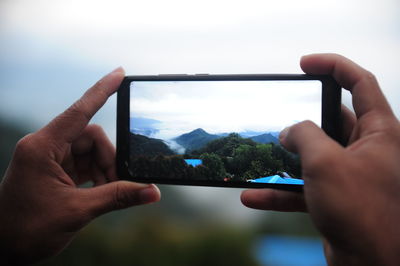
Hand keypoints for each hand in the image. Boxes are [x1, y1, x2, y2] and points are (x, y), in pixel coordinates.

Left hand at [0, 68, 160, 264]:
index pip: (79, 112)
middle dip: (109, 160)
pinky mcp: (54, 171)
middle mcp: (45, 148)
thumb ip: (117, 197)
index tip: (119, 73)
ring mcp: (50, 159)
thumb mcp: (77, 212)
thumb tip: (152, 192)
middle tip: (119, 184)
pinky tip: (101, 192)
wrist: (2, 250)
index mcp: (42, 148)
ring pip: (90, 152)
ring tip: (107, 194)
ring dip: (104, 171)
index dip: (101, 91)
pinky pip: (84, 165)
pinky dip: (97, 177)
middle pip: (91, 138)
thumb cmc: (26, 229)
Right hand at [241, 54, 399, 264]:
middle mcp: (367, 150)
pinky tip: (254, 195)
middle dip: (301, 122)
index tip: (304, 63)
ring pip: (313, 156)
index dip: (333, 66)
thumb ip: (303, 135)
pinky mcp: (336, 197)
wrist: (372, 264)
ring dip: (284, 160)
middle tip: (277, 117)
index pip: (359, 83)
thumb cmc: (361, 210)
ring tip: (260, 156)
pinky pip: (304, 187)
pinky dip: (280, 190)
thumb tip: (288, 131)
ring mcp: (350, 174)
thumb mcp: (326, 162)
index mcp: (379, 132)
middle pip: (331, 121)